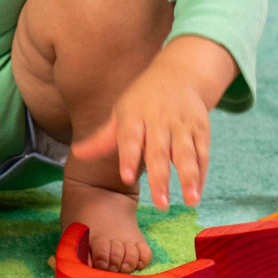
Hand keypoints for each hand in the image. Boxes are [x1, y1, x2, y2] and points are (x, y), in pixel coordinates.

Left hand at [71, 36, 236, 208]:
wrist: (179, 73)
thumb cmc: (142, 100)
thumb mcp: (120, 114)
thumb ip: (101, 138)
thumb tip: (75, 154)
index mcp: (135, 116)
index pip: (130, 137)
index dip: (129, 157)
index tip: (127, 177)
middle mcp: (159, 120)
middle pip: (159, 150)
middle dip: (161, 177)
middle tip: (160, 204)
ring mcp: (181, 125)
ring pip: (186, 153)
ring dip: (189, 177)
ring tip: (190, 200)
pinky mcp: (201, 129)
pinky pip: (202, 153)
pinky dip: (201, 174)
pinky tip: (197, 192)